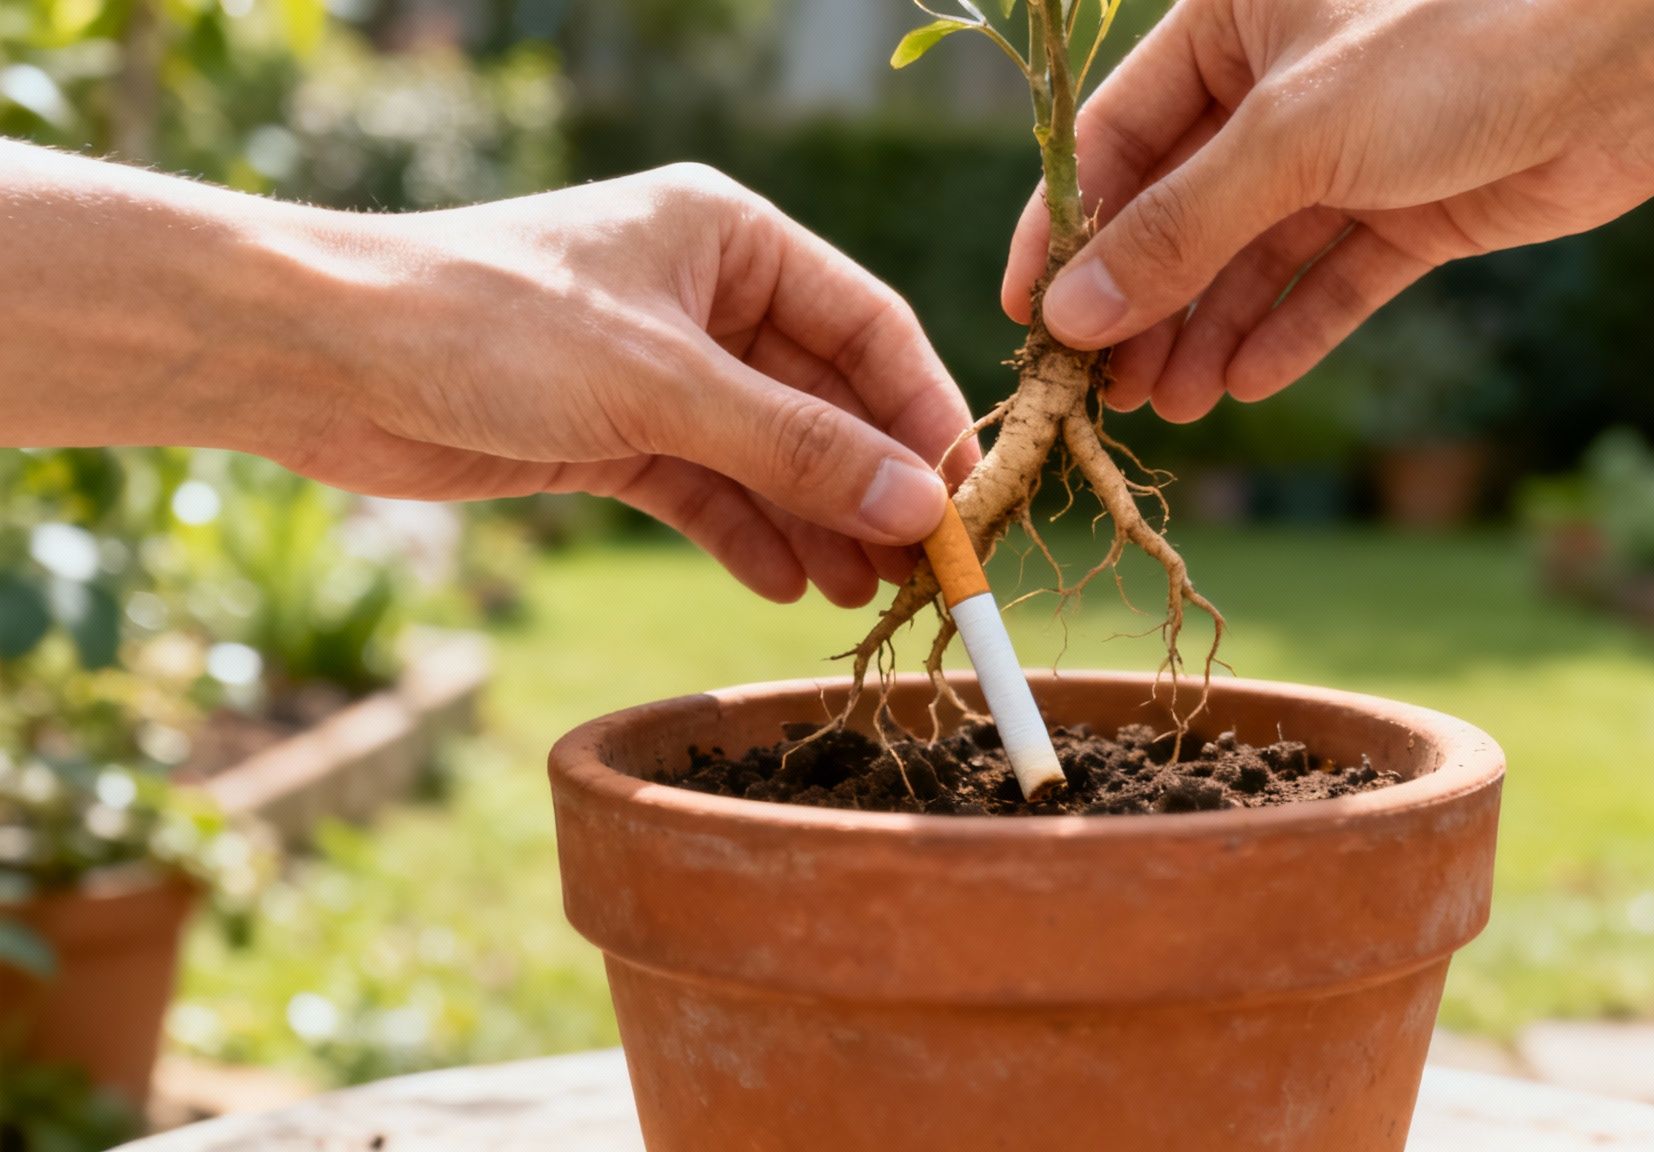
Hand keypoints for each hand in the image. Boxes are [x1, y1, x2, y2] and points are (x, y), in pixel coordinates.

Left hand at [0, 145, 975, 606]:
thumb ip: (794, 448)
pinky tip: (785, 585)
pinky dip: (746, 534)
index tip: (964, 499)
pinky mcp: (612, 434)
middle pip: (823, 397)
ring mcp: (659, 369)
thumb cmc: (489, 326)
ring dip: (817, 521)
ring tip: (863, 594)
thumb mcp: (662, 388)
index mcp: (730, 237)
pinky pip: (707, 488)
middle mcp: (704, 296)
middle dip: (871, 482)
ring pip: (768, 452)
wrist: (321, 357)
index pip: (866, 324)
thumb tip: (918, 507)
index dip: (920, 412)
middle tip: (924, 568)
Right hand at [1001, 0, 1653, 423]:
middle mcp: (1282, 84)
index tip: (1030, 316)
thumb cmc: (1456, 43)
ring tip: (1164, 406)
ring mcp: (1351, 150)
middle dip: (1143, 299)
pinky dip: (1291, 330)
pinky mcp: (1416, 207)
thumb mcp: (1290, 136)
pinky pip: (1333, 279)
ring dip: (1206, 330)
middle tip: (1100, 389)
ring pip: (1254, 254)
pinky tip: (1244, 383)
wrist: (1640, 58)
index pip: (1115, 137)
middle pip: (1182, 207)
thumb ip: (1178, 228)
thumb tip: (1073, 312)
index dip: (1068, 229)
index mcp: (1230, 20)